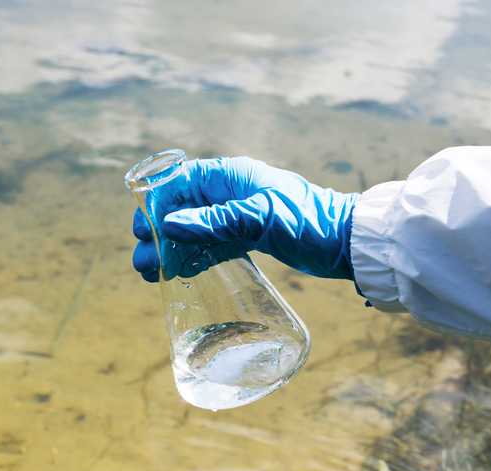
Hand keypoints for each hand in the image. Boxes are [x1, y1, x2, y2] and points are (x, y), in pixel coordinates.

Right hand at [132, 157, 358, 281]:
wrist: (347, 243)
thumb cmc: (308, 222)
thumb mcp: (259, 219)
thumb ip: (215, 222)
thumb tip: (170, 225)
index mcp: (231, 175)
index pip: (180, 183)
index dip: (157, 205)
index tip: (142, 230)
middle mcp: (230, 191)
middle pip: (181, 209)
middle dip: (159, 234)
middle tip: (142, 262)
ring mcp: (237, 214)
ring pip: (192, 229)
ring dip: (170, 249)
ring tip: (150, 274)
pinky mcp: (247, 236)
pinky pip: (210, 244)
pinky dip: (191, 257)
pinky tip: (176, 273)